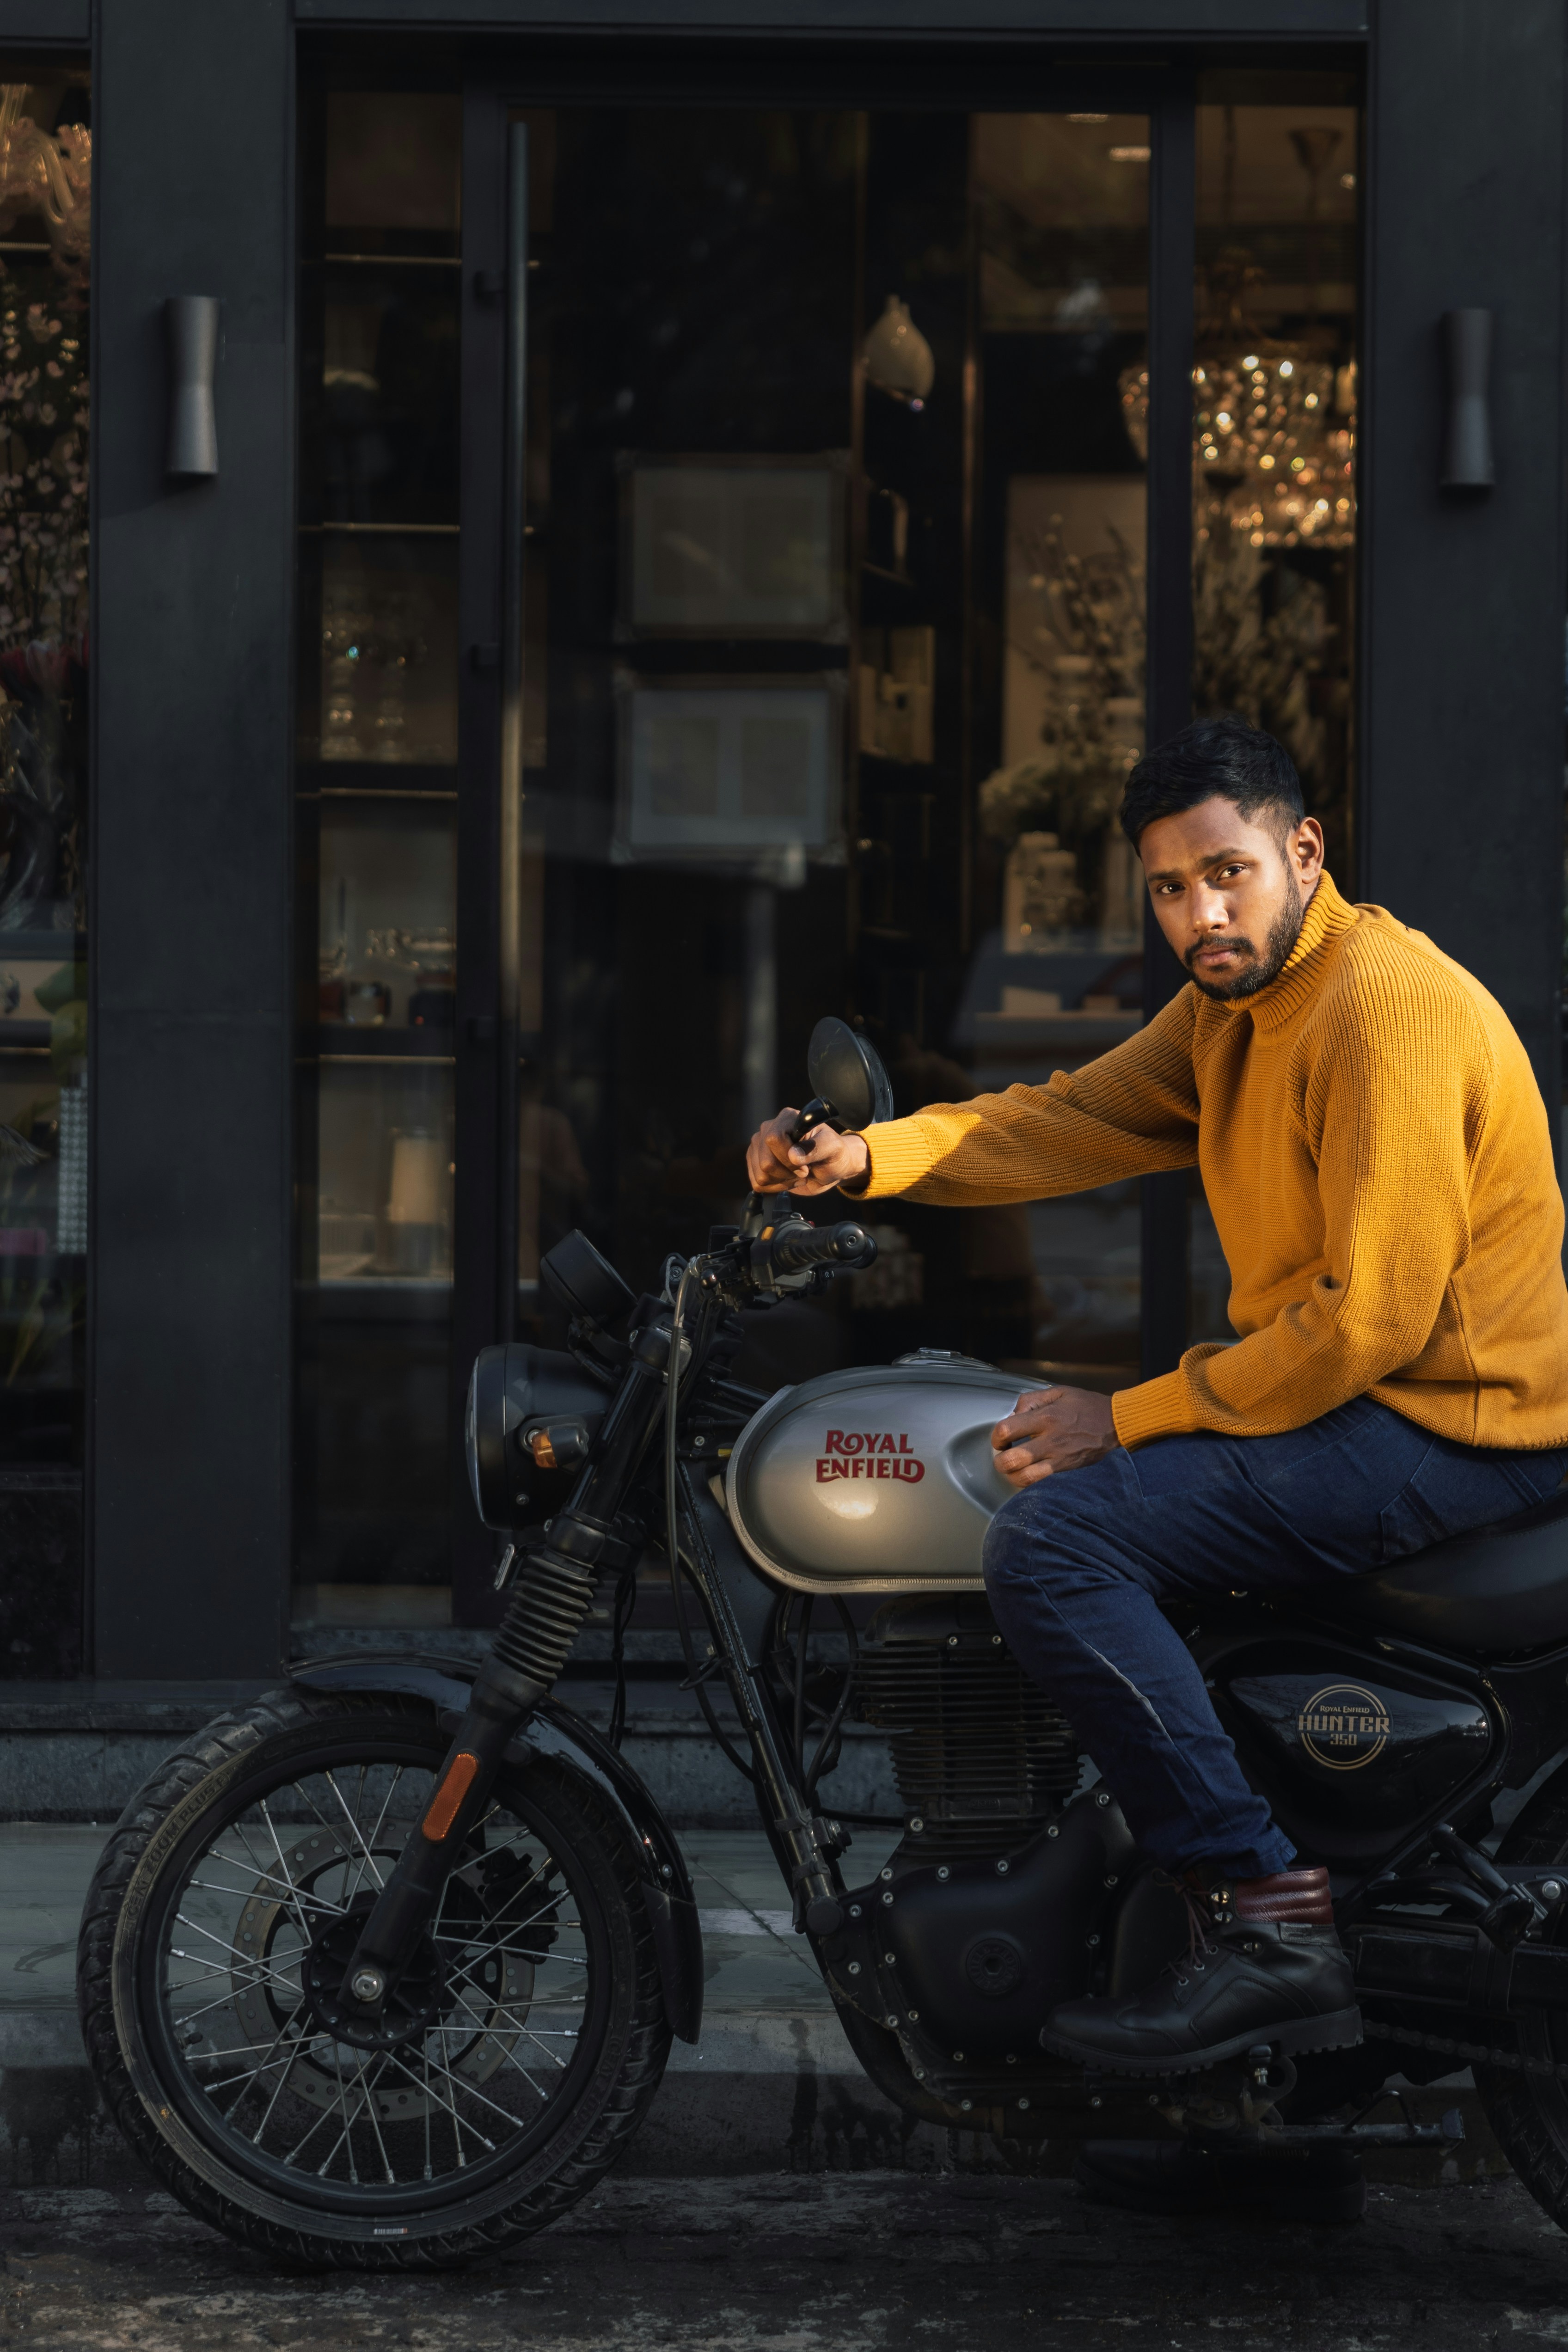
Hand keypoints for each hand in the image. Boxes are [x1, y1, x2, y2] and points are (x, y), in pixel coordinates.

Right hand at [745, 1111, 870, 1199]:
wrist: (829, 1168)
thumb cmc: (833, 1154)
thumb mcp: (833, 1148)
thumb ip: (816, 1148)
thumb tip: (793, 1155)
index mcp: (787, 1118)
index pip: (773, 1138)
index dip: (788, 1157)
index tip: (805, 1166)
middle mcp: (768, 1129)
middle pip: (766, 1161)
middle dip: (788, 1173)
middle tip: (804, 1172)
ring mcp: (759, 1147)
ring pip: (761, 1174)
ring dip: (783, 1181)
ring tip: (797, 1174)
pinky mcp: (756, 1163)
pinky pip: (758, 1183)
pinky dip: (776, 1187)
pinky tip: (788, 1179)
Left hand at [990, 1386, 1118, 1488]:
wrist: (1116, 1423)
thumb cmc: (1087, 1406)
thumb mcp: (1058, 1392)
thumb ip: (1031, 1400)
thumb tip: (1012, 1414)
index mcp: (1045, 1417)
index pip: (1007, 1430)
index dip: (996, 1437)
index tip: (999, 1438)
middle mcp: (1050, 1440)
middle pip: (1011, 1460)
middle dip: (999, 1460)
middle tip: (1003, 1455)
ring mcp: (1059, 1458)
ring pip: (1025, 1478)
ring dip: (1012, 1475)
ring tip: (1013, 1468)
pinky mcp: (1067, 1469)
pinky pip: (1041, 1483)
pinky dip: (1028, 1482)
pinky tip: (1028, 1473)